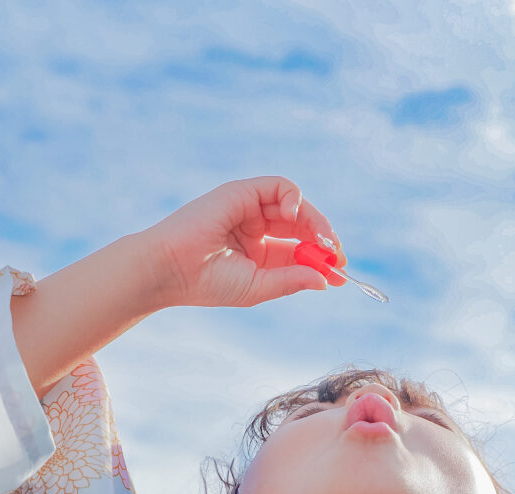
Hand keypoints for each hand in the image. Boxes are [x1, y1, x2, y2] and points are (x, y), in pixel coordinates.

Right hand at [147, 176, 345, 307]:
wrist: (172, 268)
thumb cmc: (208, 283)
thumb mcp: (258, 287)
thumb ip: (291, 280)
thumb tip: (326, 281)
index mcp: (259, 252)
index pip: (300, 251)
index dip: (323, 260)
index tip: (342, 275)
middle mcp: (257, 228)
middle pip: (303, 227)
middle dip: (325, 241)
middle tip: (339, 257)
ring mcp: (251, 208)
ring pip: (297, 206)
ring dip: (316, 222)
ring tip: (324, 242)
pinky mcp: (243, 192)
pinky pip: (280, 186)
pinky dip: (295, 199)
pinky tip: (296, 217)